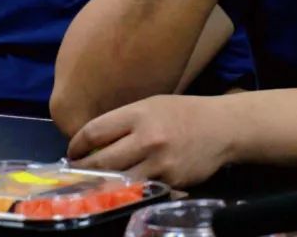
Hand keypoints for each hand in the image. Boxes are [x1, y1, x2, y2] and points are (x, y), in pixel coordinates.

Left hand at [67, 94, 233, 186]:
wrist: (223, 127)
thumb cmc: (184, 113)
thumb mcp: (152, 105)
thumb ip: (123, 122)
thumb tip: (92, 144)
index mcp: (140, 114)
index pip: (93, 132)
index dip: (77, 146)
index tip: (73, 153)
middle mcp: (148, 139)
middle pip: (101, 162)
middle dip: (83, 170)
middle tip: (77, 173)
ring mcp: (160, 163)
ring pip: (118, 182)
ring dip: (103, 185)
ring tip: (96, 184)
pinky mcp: (171, 181)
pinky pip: (141, 190)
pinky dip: (131, 191)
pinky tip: (126, 187)